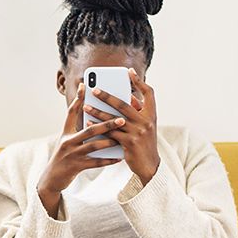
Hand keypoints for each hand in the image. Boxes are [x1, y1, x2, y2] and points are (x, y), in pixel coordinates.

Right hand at [37, 83, 125, 216]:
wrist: (51, 178)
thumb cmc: (63, 157)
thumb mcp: (66, 141)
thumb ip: (77, 129)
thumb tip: (94, 118)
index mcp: (65, 133)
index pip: (71, 113)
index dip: (78, 99)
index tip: (85, 86)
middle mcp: (68, 142)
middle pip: (89, 130)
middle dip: (106, 124)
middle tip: (121, 119)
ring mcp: (72, 155)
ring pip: (93, 146)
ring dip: (110, 142)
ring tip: (122, 138)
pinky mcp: (76, 166)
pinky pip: (95, 162)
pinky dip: (108, 160)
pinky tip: (119, 157)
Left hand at [84, 68, 159, 183]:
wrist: (150, 165)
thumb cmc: (144, 143)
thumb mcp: (145, 126)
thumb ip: (138, 112)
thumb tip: (129, 97)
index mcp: (152, 114)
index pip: (149, 93)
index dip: (139, 82)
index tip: (129, 72)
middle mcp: (146, 121)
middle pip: (125, 104)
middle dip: (108, 96)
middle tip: (94, 89)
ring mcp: (138, 132)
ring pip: (114, 119)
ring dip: (98, 112)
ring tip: (86, 106)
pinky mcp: (129, 143)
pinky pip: (110, 133)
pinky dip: (98, 127)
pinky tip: (88, 123)